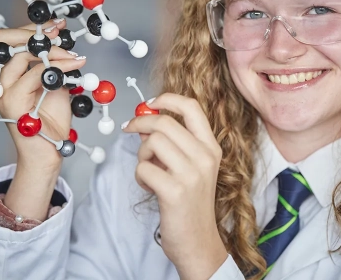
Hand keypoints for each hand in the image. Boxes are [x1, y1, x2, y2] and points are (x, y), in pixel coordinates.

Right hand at [0, 18, 85, 172]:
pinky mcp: (13, 103)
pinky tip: (75, 65)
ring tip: (74, 57)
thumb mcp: (51, 81)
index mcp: (1, 72)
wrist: (49, 150)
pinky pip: (36, 74)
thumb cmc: (49, 117)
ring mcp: (2, 92)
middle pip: (5, 40)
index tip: (57, 24)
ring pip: (20, 55)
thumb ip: (50, 60)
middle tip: (61, 35)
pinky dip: (58, 66)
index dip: (31, 27)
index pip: (6, 38)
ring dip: (52, 50)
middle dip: (36, 33)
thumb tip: (60, 33)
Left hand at [122, 93, 227, 279]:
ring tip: (148, 169)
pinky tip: (149, 186)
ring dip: (142, 154)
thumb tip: (147, 123)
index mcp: (211, 148)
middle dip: (141, 123)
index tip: (151, 103)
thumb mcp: (191, 168)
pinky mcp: (175, 191)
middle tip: (129, 129)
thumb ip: (174, 144)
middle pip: (164, 122)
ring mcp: (191, 174)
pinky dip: (140, 175)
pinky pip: (144, 168)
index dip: (168, 99)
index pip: (192, 108)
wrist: (198, 241)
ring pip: (153, 142)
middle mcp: (205, 157)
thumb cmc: (191, 203)